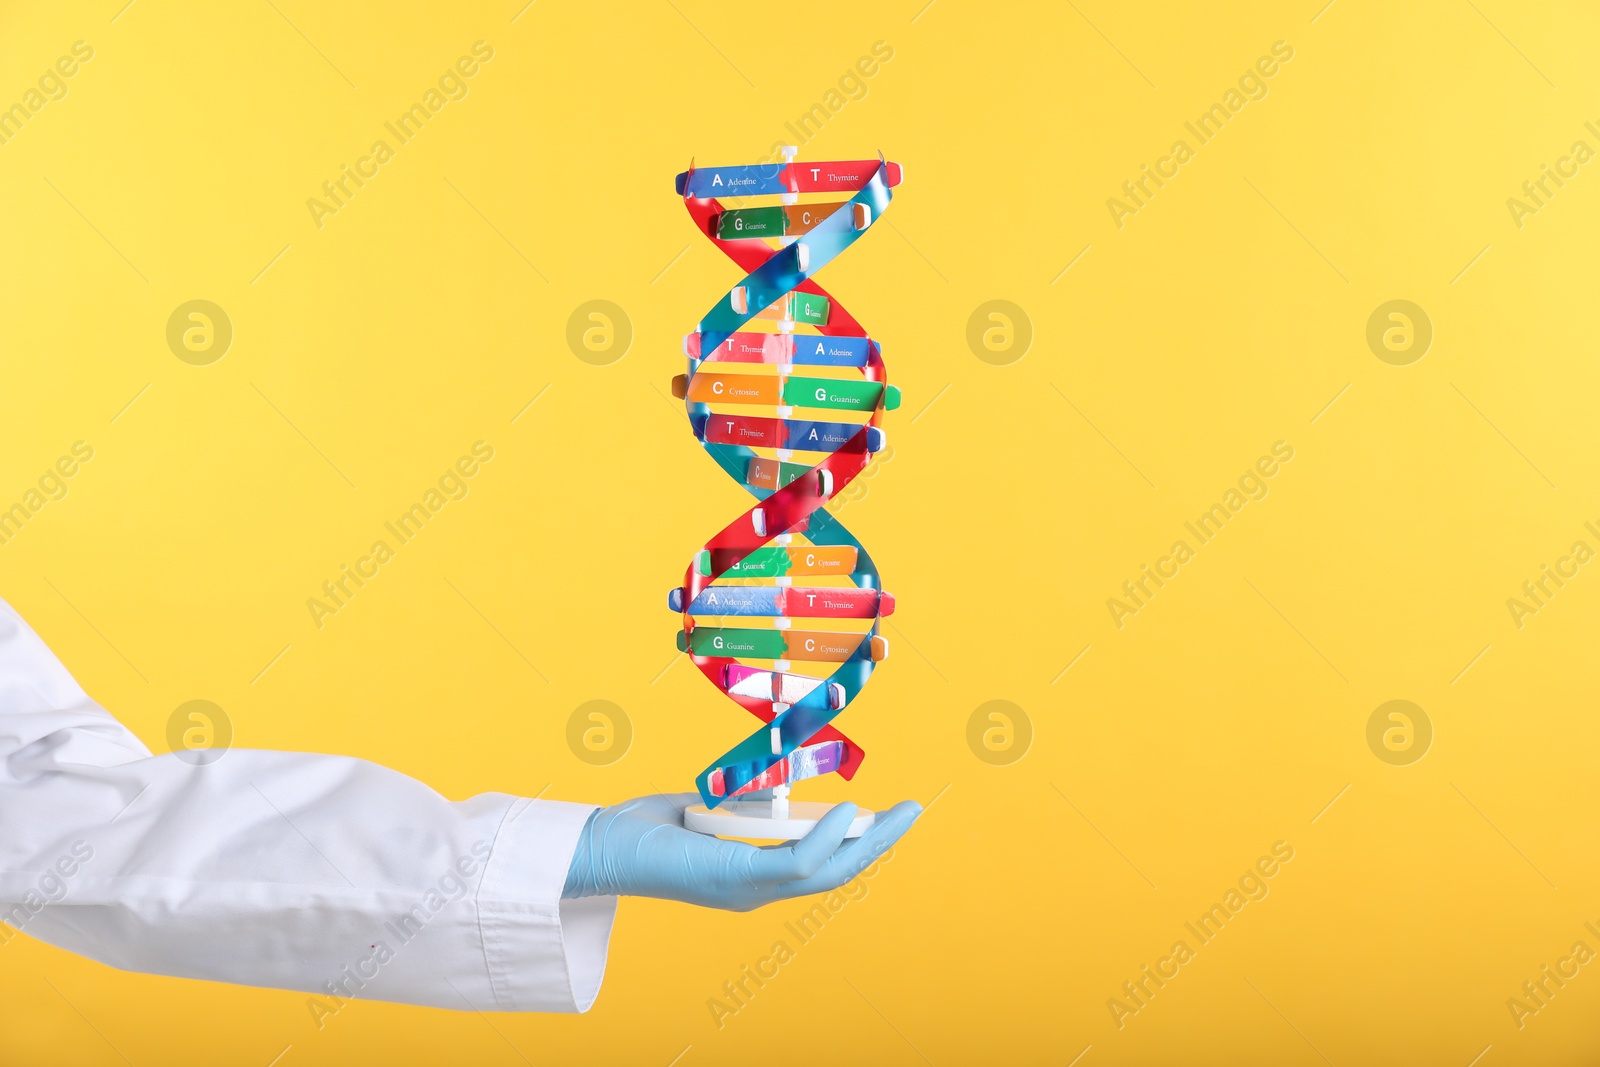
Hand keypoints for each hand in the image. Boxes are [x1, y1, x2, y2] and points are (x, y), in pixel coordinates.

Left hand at [561, 793, 920, 910]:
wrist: (596, 850)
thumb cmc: (639, 830)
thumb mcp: (703, 809)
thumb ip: (737, 802)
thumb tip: (767, 783)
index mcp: (750, 877)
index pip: (817, 865)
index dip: (855, 843)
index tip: (882, 815)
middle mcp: (755, 891)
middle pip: (835, 874)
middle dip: (880, 844)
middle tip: (914, 812)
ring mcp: (747, 889)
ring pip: (827, 874)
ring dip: (869, 843)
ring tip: (899, 813)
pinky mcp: (734, 878)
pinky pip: (796, 863)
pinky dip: (827, 838)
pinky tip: (849, 812)